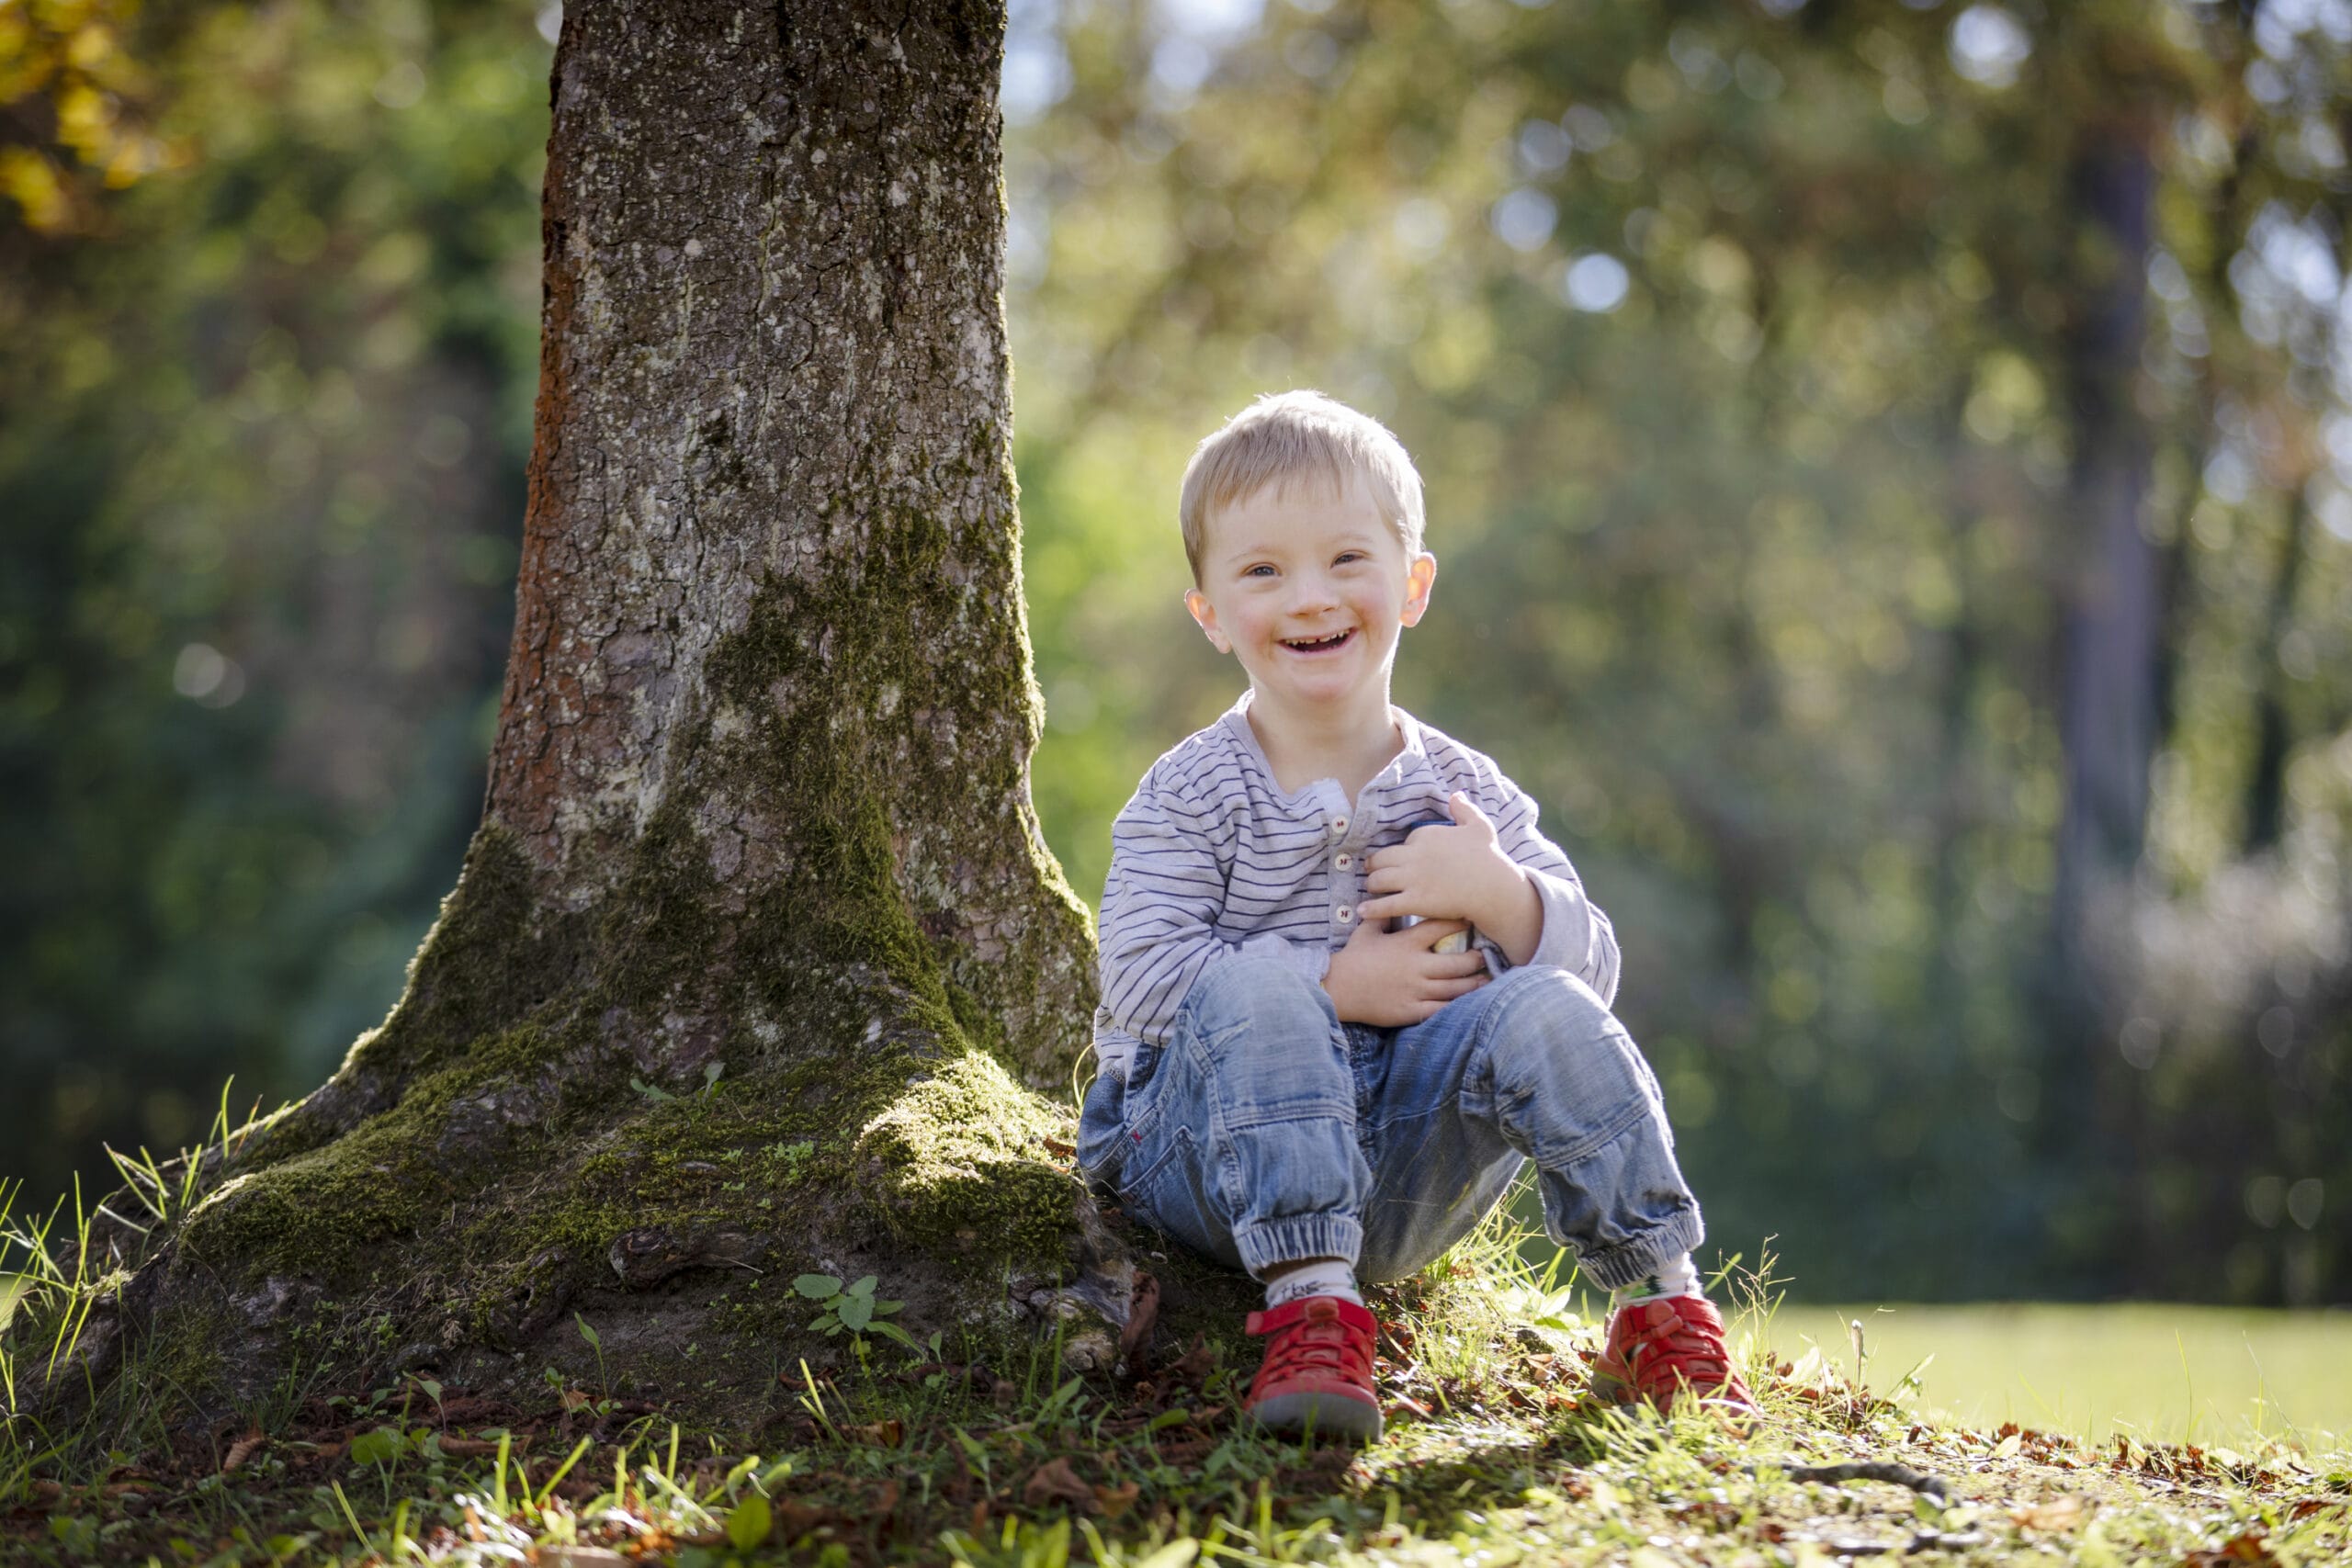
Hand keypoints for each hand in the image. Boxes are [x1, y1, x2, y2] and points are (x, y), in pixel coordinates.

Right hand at [1322, 913, 1489, 1025]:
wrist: (1337, 989)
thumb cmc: (1353, 958)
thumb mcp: (1367, 931)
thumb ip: (1384, 916)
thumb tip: (1393, 899)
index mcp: (1406, 943)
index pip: (1441, 927)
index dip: (1460, 921)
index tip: (1473, 918)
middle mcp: (1415, 966)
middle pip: (1457, 962)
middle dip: (1476, 959)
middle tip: (1487, 956)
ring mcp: (1415, 990)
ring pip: (1454, 988)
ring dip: (1474, 984)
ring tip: (1487, 979)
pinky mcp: (1411, 1011)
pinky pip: (1441, 1010)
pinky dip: (1458, 1006)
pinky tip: (1470, 1004)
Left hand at [1358, 792, 1545, 965]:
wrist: (1494, 888)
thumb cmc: (1489, 857)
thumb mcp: (1480, 826)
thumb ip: (1464, 809)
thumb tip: (1455, 794)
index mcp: (1425, 835)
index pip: (1403, 842)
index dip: (1402, 852)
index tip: (1401, 859)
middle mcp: (1414, 854)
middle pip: (1381, 859)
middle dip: (1374, 867)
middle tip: (1372, 873)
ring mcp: (1412, 879)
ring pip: (1378, 881)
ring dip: (1371, 885)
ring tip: (1370, 889)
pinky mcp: (1414, 901)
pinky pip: (1385, 905)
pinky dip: (1371, 909)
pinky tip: (1362, 911)